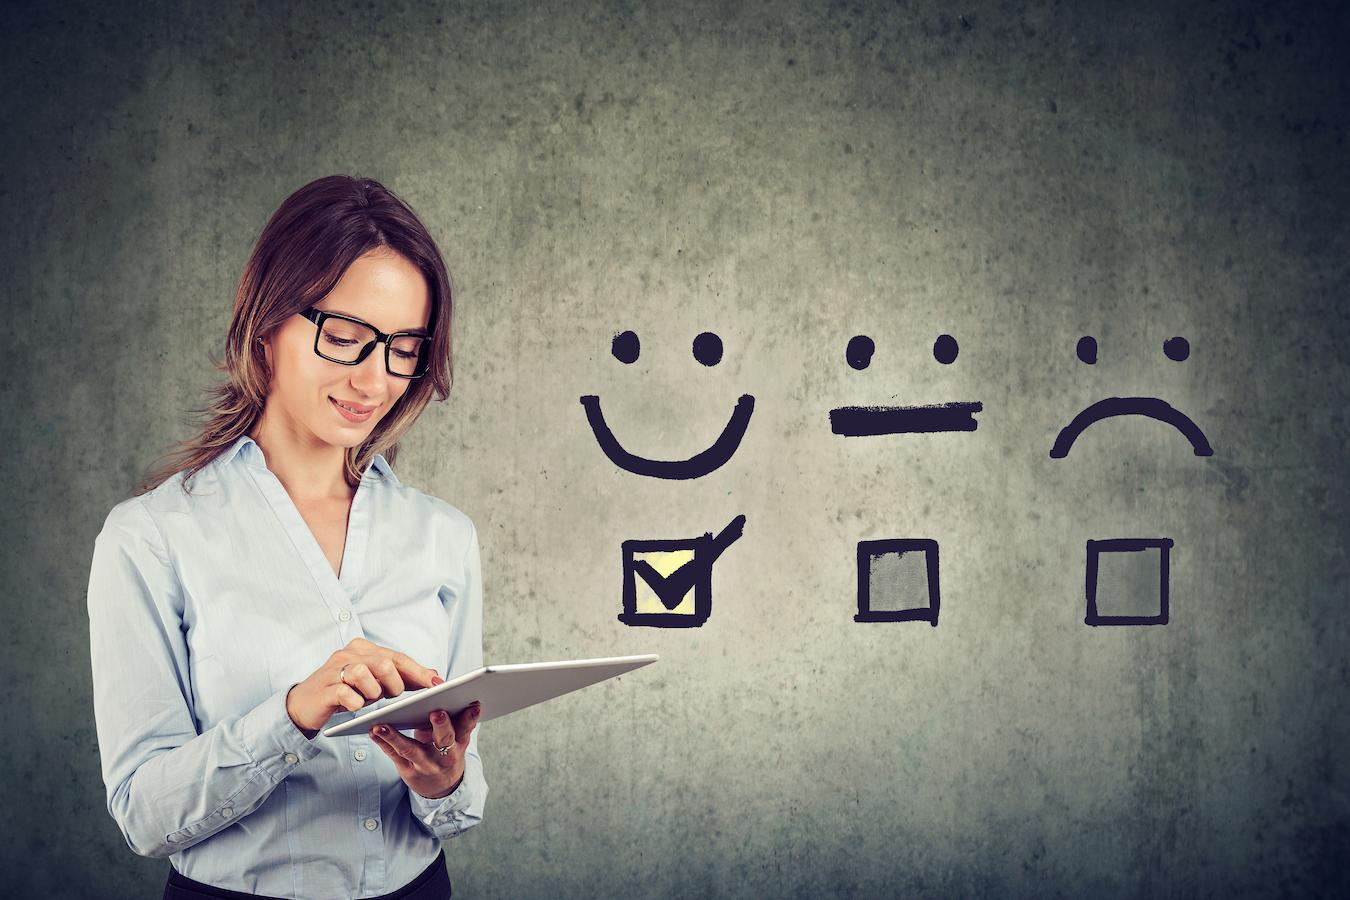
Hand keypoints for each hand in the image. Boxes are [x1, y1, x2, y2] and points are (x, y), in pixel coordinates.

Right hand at [285, 637, 439, 737]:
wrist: (304, 705)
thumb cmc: (345, 692)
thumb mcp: (374, 683)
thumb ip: (399, 677)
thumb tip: (433, 675)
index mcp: (363, 648)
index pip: (398, 658)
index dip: (419, 671)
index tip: (438, 684)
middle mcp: (349, 653)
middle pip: (385, 664)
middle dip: (395, 684)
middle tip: (391, 696)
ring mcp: (335, 669)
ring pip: (365, 674)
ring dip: (373, 693)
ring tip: (368, 699)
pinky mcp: (325, 688)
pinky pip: (347, 694)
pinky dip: (356, 703)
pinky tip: (355, 707)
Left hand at [370, 694, 481, 799]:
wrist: (441, 787)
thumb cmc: (447, 752)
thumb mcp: (457, 738)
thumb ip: (455, 718)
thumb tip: (443, 687)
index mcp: (460, 742)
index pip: (467, 728)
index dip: (470, 718)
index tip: (473, 705)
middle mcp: (445, 755)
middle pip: (444, 738)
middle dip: (441, 725)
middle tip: (437, 712)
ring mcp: (426, 764)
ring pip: (411, 749)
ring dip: (395, 737)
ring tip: (381, 725)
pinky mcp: (408, 771)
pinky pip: (394, 755)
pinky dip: (383, 742)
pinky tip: (373, 731)